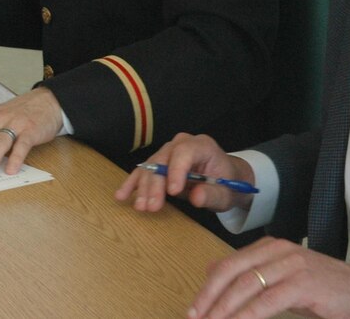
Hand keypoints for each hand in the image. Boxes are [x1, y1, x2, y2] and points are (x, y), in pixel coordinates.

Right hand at [114, 132, 252, 213]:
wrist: (226, 179)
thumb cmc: (228, 184)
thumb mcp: (227, 192)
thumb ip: (213, 194)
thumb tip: (196, 197)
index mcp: (201, 145)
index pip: (184, 153)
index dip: (176, 171)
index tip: (173, 192)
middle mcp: (180, 144)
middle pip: (162, 161)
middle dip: (155, 185)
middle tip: (152, 206)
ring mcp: (167, 152)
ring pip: (150, 168)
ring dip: (143, 188)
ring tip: (140, 206)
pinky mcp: (158, 163)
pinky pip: (143, 172)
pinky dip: (133, 184)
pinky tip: (122, 195)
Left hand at [189, 236, 349, 318]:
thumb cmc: (322, 291)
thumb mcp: (283, 281)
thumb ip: (252, 276)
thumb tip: (212, 274)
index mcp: (268, 247)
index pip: (228, 264)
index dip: (208, 287)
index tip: (194, 309)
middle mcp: (277, 250)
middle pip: (231, 271)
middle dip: (209, 296)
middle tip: (195, 317)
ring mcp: (291, 264)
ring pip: (247, 285)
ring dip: (225, 308)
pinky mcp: (304, 283)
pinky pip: (268, 300)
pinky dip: (248, 314)